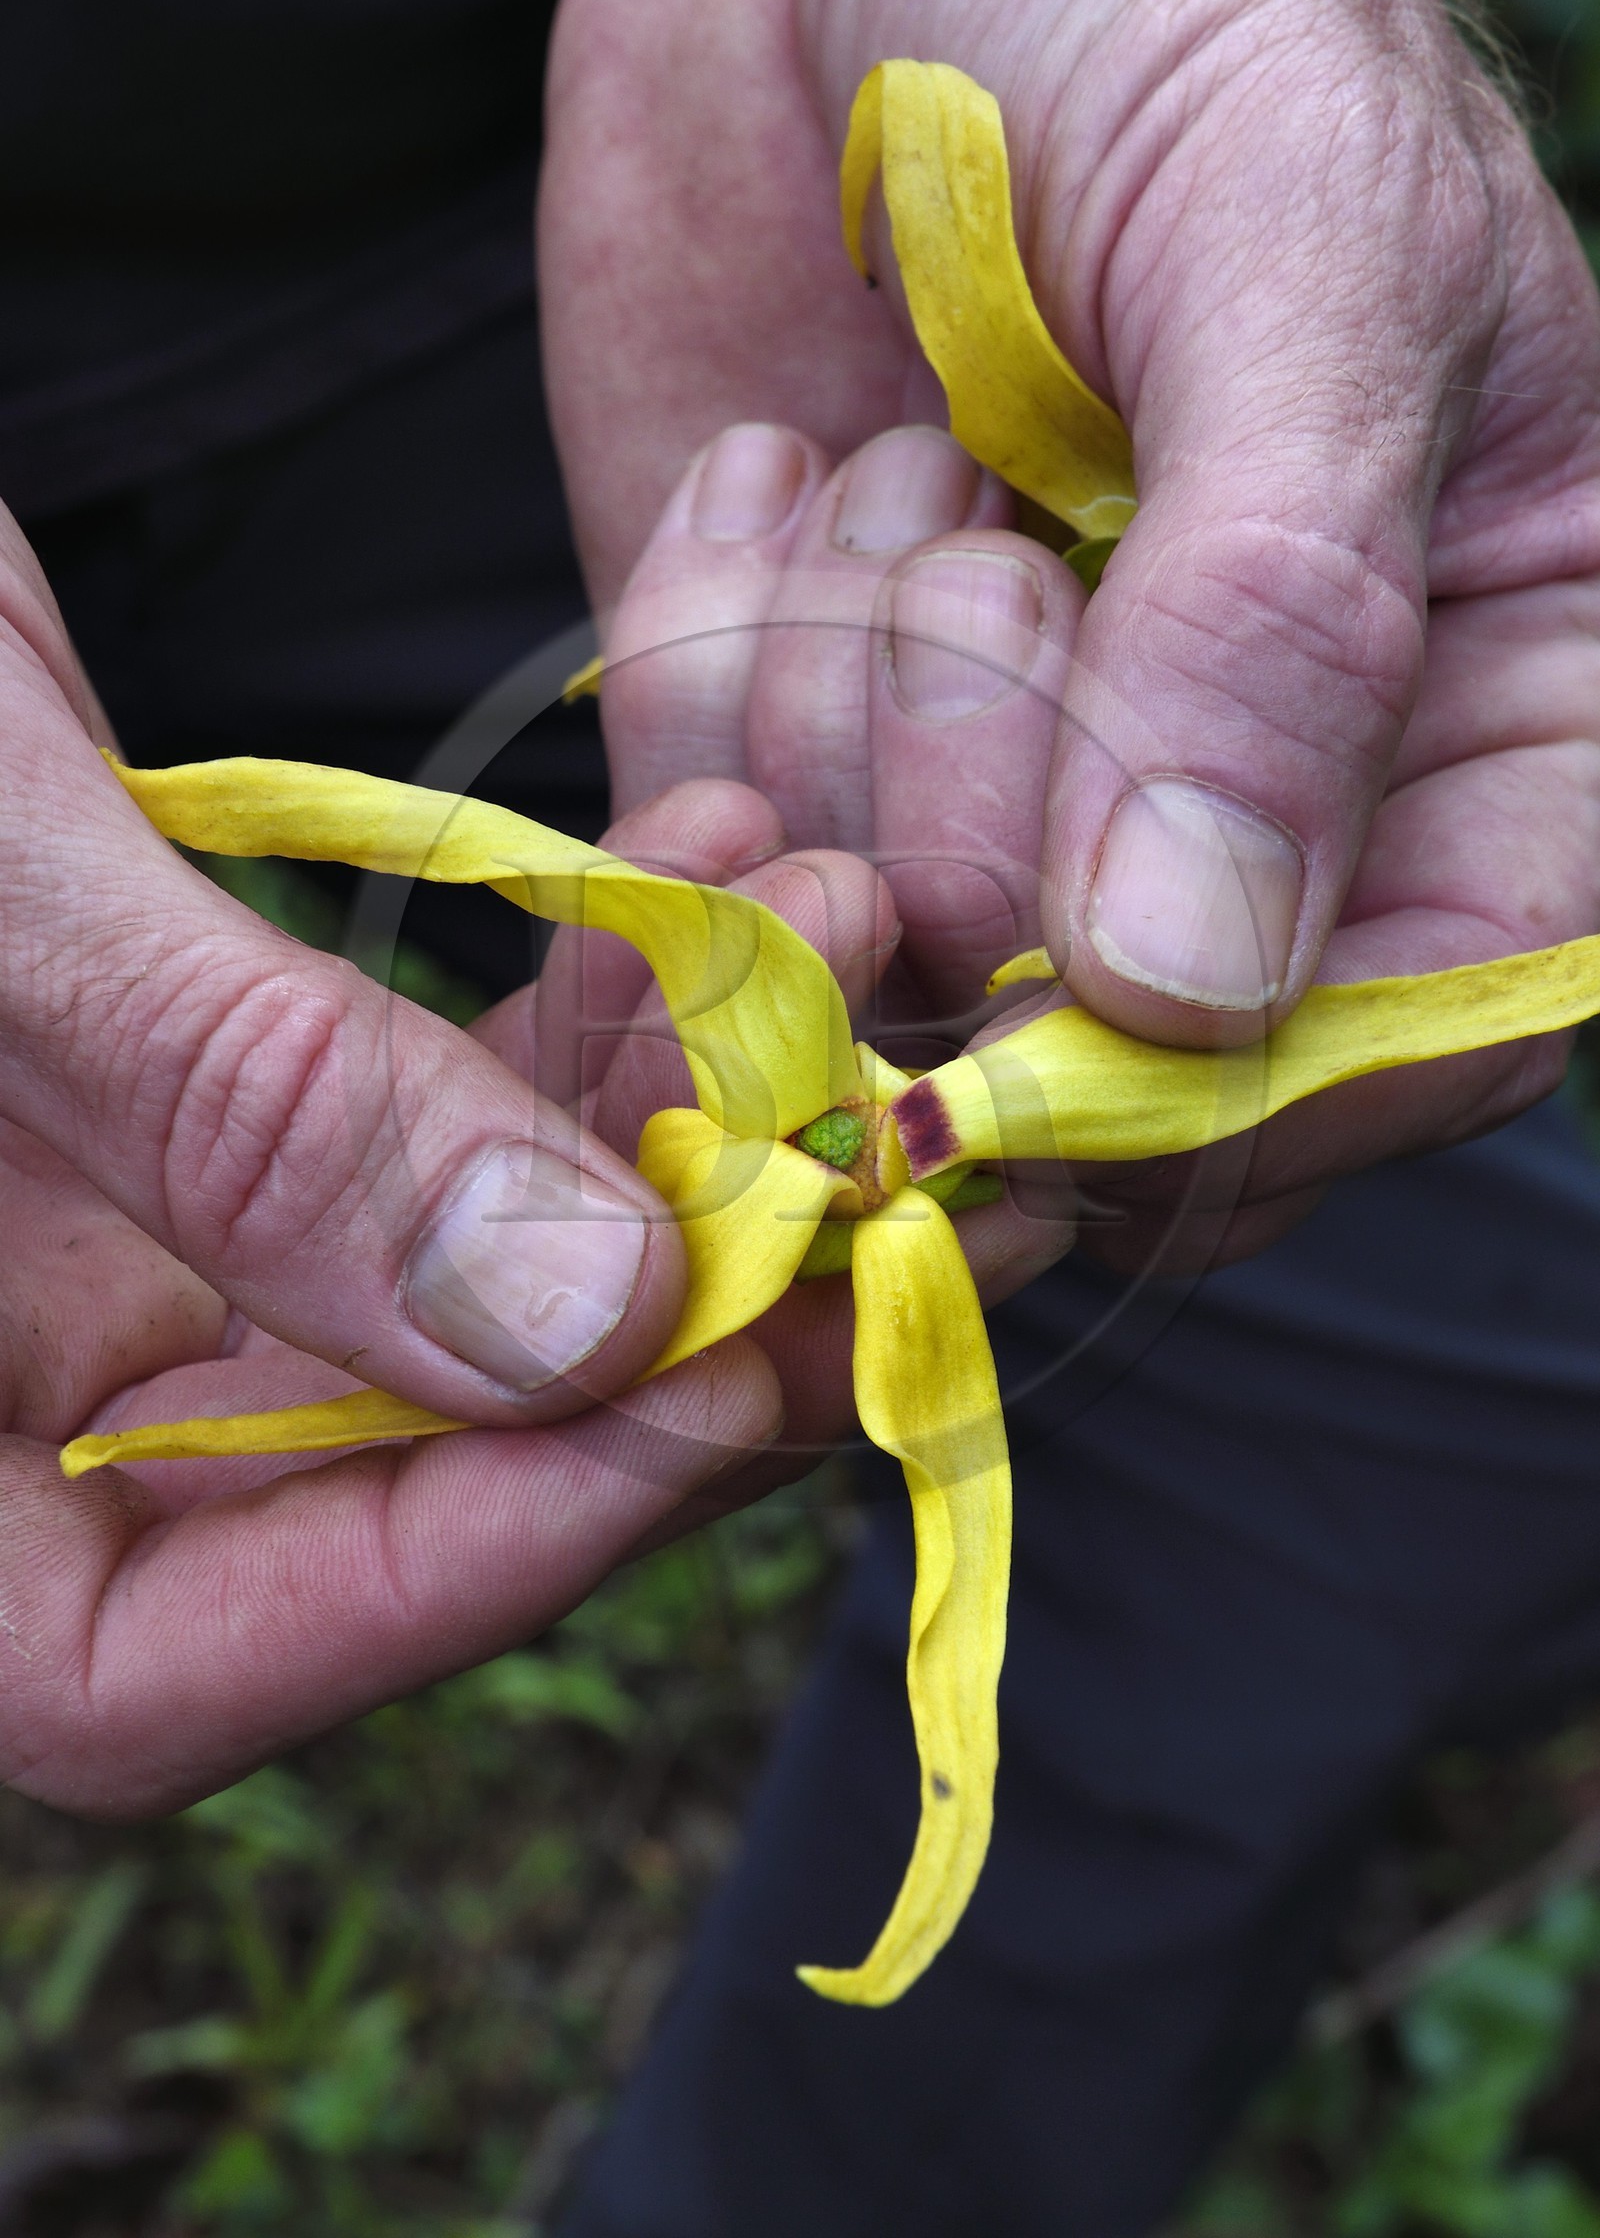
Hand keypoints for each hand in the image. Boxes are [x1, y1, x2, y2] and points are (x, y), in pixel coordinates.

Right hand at [0, 505, 787, 1815]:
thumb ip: (233, 1111)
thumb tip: (578, 1325)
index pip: (157, 1671)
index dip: (467, 1557)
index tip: (724, 1361)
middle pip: (364, 1495)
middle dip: (658, 1332)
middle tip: (890, 1161)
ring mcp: (89, 1262)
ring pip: (441, 1296)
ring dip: (671, 1123)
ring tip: (836, 923)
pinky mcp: (190, 1109)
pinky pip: (424, 1121)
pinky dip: (582, 1012)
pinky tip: (709, 863)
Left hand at [540, 0, 1599, 1228]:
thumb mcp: (1299, 236)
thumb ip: (1283, 611)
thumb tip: (1181, 984)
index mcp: (1486, 704)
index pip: (1418, 1034)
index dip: (1233, 1079)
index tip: (1053, 1000)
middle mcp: (1251, 799)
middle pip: (1107, 1052)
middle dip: (986, 802)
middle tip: (975, 524)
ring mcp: (1003, 793)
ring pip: (883, 969)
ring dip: (840, 702)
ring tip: (896, 449)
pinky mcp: (797, 752)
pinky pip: (707, 864)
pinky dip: (701, 676)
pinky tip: (768, 474)